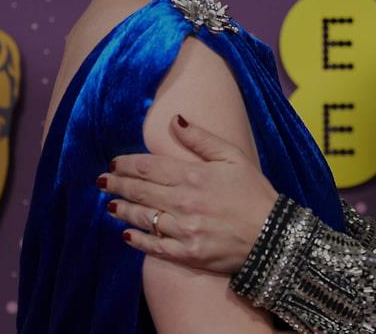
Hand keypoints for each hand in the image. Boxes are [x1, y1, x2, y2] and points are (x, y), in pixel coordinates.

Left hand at [99, 115, 278, 274]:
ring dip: (122, 210)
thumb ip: (201, 139)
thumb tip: (175, 121)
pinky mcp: (187, 253)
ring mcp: (183, 230)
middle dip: (117, 185)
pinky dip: (138, 239)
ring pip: (142, 218)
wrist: (274, 236)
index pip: (149, 167)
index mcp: (193, 175)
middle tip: (101, 181)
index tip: (114, 162)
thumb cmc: (255, 193)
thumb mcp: (233, 157)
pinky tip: (127, 233)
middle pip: (140, 191)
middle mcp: (183, 202)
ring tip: (110, 205)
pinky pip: (155, 246)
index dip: (127, 164)